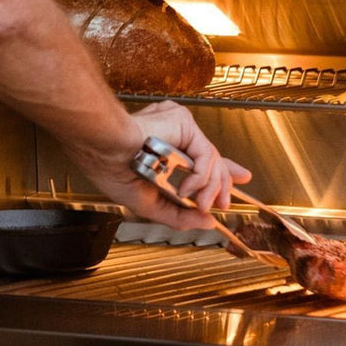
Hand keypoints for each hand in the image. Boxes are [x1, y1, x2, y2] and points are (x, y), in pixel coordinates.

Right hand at [71, 101, 251, 229]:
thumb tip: (207, 222)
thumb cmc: (113, 172)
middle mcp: (174, 138)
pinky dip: (201, 176)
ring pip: (212, 160)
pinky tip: (187, 188)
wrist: (104, 152)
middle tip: (224, 204)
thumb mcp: (150, 205)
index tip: (241, 178)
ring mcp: (180, 129)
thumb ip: (179, 216)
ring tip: (198, 204)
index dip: (222, 173)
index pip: (201, 161)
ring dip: (209, 189)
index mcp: (164, 153)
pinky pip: (206, 153)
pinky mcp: (183, 123)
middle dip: (223, 184)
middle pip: (212, 160)